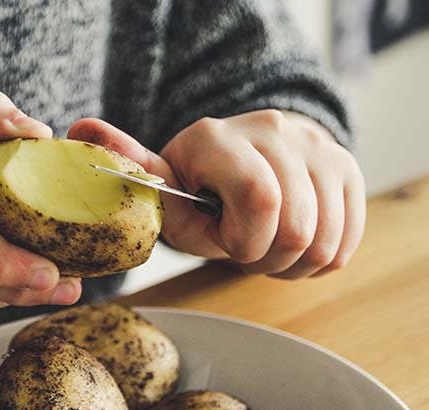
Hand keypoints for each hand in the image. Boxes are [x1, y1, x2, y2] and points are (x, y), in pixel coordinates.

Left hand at [68, 110, 364, 277]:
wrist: (248, 168)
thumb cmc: (198, 194)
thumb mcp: (164, 191)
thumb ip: (131, 167)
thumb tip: (80, 126)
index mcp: (216, 137)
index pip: (259, 198)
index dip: (246, 241)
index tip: (228, 242)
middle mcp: (273, 129)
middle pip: (295, 225)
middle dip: (267, 259)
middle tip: (248, 251)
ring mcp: (317, 145)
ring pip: (325, 237)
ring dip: (294, 262)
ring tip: (269, 248)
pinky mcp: (347, 166)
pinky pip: (348, 237)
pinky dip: (322, 257)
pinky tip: (296, 245)